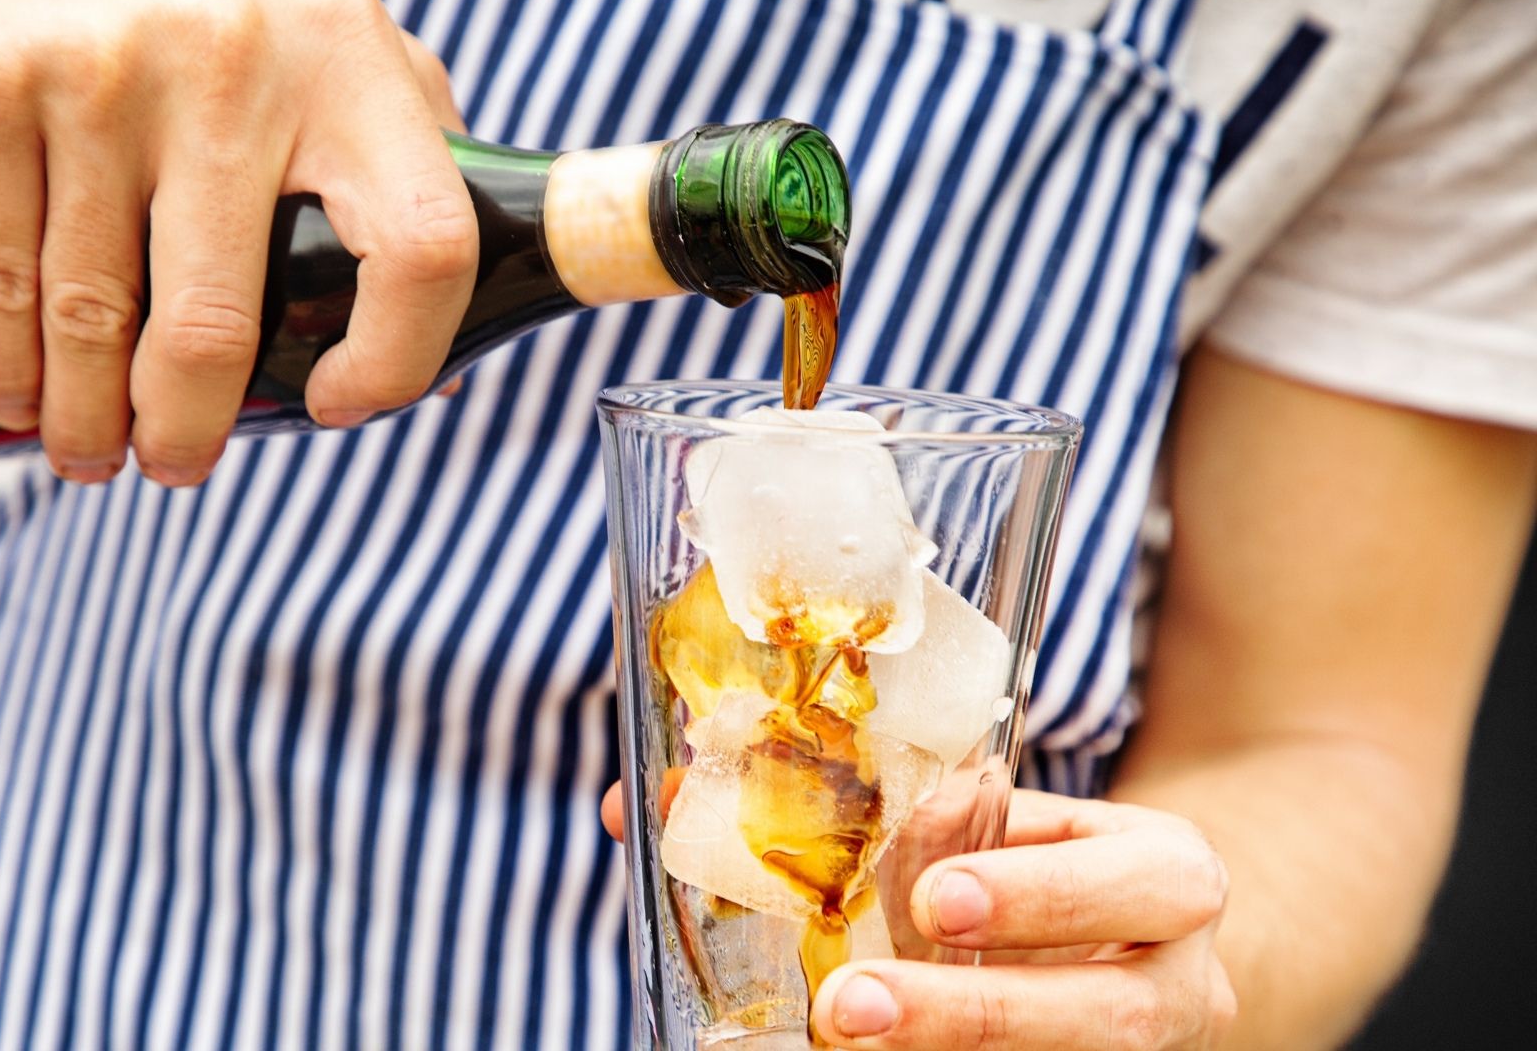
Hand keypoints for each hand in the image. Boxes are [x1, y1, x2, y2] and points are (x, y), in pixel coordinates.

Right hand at [0, 0, 475, 484]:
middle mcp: (233, 64)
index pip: (422, 245)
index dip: (398, 357)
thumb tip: (442, 358)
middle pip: (218, 323)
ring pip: (93, 318)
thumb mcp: (339, 47)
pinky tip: (20, 396)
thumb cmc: (222, 5)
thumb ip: (407, 169)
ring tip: (89, 452)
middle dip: (189, 430)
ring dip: (86, 420)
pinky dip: (6, 364)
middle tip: (175, 463)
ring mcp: (102, 74)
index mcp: (349, 65)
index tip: (338, 402)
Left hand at [600, 786, 1236, 1048]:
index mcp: (1168, 874)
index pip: (1145, 880)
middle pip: (1113, 1014)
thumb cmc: (1040, 862)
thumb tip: (646, 800)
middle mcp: (1182, 979)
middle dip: (979, 1011)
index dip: (1046, 893)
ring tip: (844, 1042)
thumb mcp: (995, 822)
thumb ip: (873, 805)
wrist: (1148, 942)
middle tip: (852, 1005)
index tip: (935, 898)